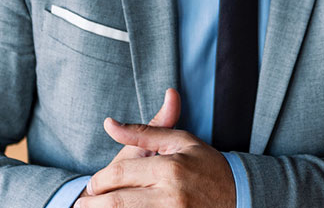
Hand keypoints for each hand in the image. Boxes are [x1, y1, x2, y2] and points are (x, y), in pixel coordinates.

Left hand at [77, 109, 234, 207]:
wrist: (239, 195)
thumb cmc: (206, 165)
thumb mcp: (179, 141)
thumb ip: (142, 132)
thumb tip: (108, 123)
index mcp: (170, 168)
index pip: (120, 173)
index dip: (100, 181)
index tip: (92, 185)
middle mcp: (171, 195)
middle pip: (118, 202)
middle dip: (95, 204)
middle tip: (84, 203)